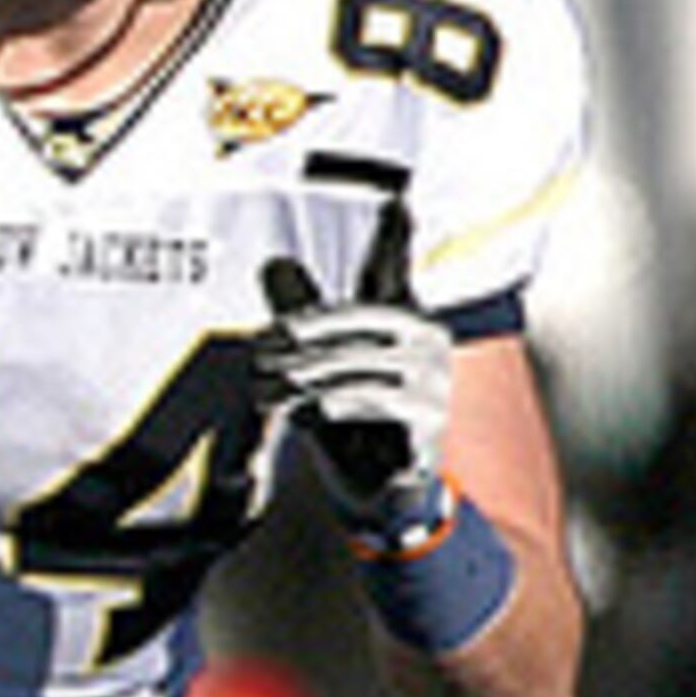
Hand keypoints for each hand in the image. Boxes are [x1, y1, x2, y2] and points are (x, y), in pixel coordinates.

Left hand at [253, 200, 452, 542]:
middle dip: (303, 337)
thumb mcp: (322, 367)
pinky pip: (373, 404)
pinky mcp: (431, 422)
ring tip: (266, 390)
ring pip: (358, 365)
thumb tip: (273, 263)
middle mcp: (428, 343)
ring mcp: (435, 381)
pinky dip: (329, 406)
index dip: (393, 237)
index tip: (393, 202)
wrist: (392, 494)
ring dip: (304, 377)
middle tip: (261, 351)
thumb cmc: (356, 424)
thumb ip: (302, 318)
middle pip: (358, 323)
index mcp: (405, 320)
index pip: (394, 271)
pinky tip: (301, 413)